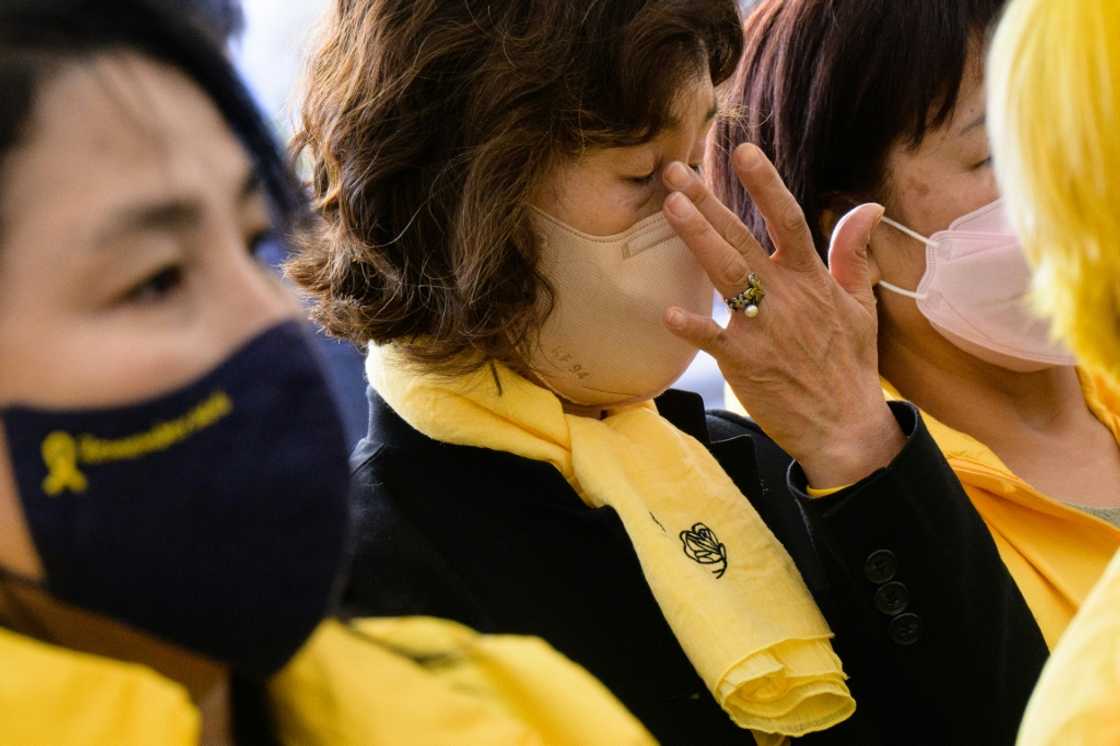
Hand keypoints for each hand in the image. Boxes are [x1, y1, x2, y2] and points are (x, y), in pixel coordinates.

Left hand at [660, 143, 903, 487]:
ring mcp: (764, 328)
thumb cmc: (850, 365)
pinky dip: (692, 327)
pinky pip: (714, 339)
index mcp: (812, 279)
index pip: (788, 219)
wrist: (845, 426)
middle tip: (675, 170)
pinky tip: (668, 312)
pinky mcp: (745, 362)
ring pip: (726, 273)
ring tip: (671, 206)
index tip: (743, 150)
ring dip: (698, 238)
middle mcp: (786, 296)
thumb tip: (869, 207)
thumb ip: (853, 255)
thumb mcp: (861, 305)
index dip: (765, 184)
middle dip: (708, 201)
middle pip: (742, 238)